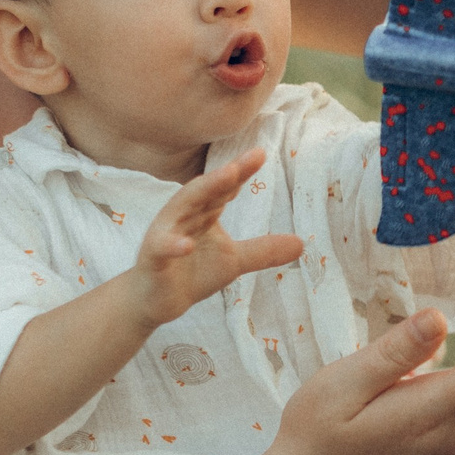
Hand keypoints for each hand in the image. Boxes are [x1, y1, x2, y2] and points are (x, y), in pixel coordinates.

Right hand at [130, 148, 304, 327]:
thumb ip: (262, 250)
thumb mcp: (233, 261)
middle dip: (222, 176)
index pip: (223, 189)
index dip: (240, 172)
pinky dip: (172, 245)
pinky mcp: (152, 259)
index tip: (260, 153)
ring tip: (224, 179)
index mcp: (202, 213)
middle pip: (202, 191)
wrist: (154, 301)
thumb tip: (301, 243)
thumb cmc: (190, 273)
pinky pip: (161, 248)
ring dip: (200, 193)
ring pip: (179, 209)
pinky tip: (185, 245)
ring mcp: (165, 235)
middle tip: (242, 162)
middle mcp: (182, 216)